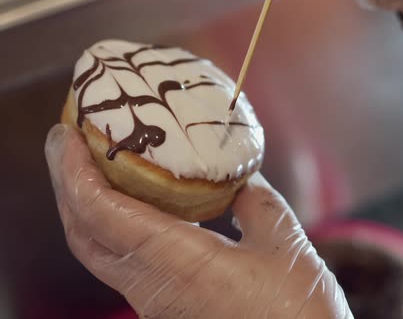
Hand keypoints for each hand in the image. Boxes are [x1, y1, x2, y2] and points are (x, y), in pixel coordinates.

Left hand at [45, 124, 351, 317]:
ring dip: (87, 205)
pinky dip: (114, 227)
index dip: (76, 171)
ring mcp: (156, 304)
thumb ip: (255, 201)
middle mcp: (155, 290)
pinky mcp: (166, 309)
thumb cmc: (300, 313)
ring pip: (98, 252)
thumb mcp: (284, 244)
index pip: (102, 214)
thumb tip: (235, 173)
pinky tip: (135, 205)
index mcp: (182, 266)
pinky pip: (122, 264)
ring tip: (96, 165)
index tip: (69, 135)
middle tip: (70, 142)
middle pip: (84, 235)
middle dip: (68, 184)